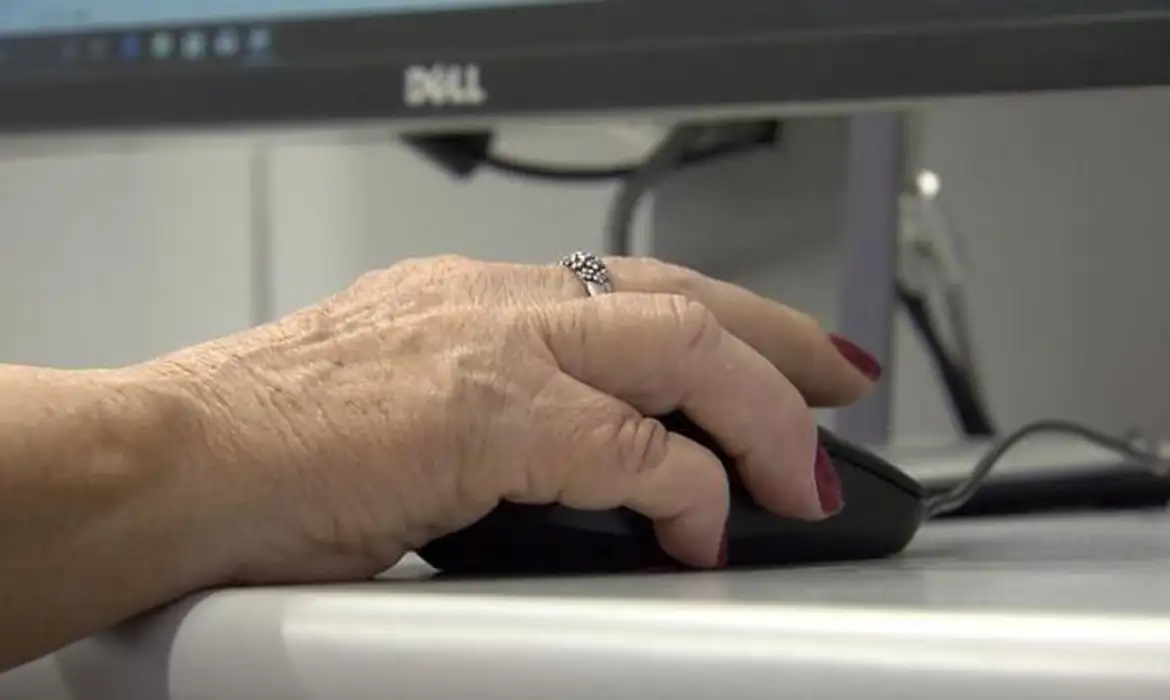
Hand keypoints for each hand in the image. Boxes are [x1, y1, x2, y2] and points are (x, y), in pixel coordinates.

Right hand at [152, 255, 879, 582]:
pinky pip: (631, 448)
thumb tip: (571, 468)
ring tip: (802, 474)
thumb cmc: (260, 446)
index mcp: (469, 299)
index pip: (626, 287)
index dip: (716, 316)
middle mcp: (489, 303)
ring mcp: (490, 348)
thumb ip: (489, 419)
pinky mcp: (482, 415)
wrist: (166, 463)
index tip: (769, 350)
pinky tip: (701, 529)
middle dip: (775, 340)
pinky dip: (686, 490)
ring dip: (759, 413)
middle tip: (838, 382)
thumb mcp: (398, 406)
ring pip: (681, 349)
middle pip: (679, 295)